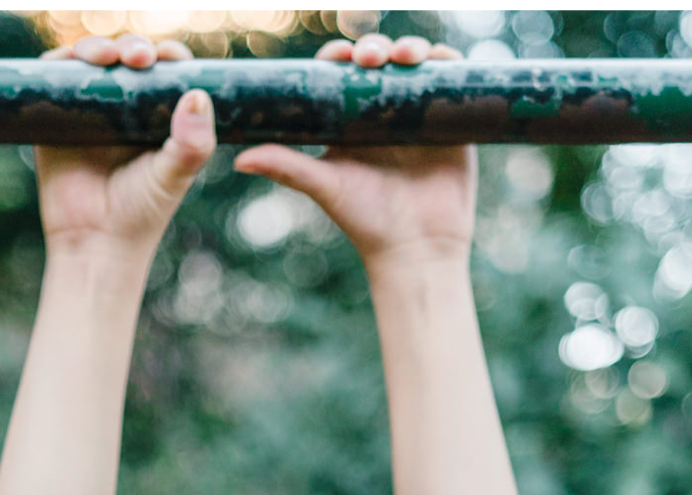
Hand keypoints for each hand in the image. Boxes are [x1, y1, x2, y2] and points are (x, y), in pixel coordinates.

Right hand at [32, 47, 214, 266]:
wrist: (95, 245)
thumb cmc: (141, 214)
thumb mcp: (176, 175)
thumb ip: (194, 142)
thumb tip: (197, 94)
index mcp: (155, 113)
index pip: (164, 68)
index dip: (167, 55)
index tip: (168, 58)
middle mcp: (122, 108)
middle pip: (126, 56)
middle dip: (132, 47)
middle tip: (139, 59)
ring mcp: (88, 112)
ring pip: (91, 61)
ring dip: (97, 48)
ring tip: (106, 58)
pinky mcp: (55, 121)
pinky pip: (54, 79)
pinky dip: (59, 62)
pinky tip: (69, 61)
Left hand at [235, 39, 473, 274]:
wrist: (416, 248)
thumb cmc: (366, 221)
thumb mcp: (325, 187)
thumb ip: (287, 167)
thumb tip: (239, 159)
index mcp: (351, 121)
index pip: (343, 75)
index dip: (339, 58)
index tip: (338, 57)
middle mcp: (384, 111)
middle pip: (380, 61)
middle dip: (375, 48)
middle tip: (370, 58)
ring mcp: (418, 111)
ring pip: (415, 62)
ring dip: (411, 48)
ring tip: (405, 58)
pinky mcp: (451, 117)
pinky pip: (452, 77)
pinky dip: (447, 60)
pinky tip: (439, 58)